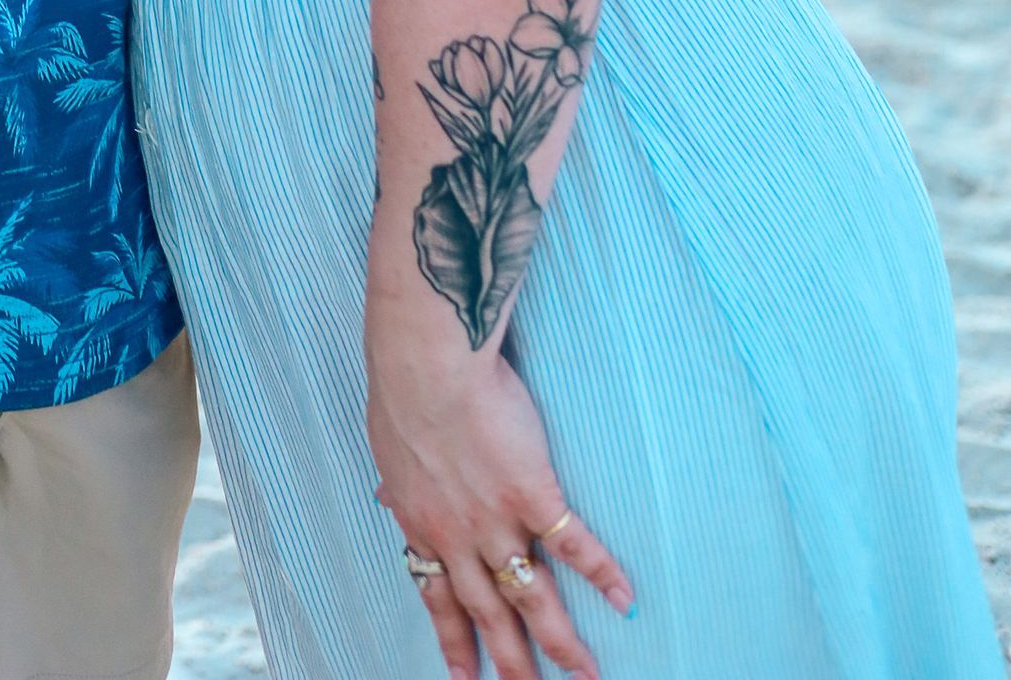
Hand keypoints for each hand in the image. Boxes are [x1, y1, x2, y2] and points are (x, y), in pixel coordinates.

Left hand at [369, 346, 632, 679]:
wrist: (427, 362)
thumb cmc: (401, 391)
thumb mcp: (388, 449)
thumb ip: (398, 485)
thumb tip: (386, 498)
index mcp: (422, 524)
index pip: (439, 599)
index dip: (453, 641)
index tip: (463, 677)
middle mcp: (460, 537)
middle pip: (489, 614)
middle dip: (511, 662)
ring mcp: (498, 520)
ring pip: (532, 596)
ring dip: (560, 641)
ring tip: (585, 674)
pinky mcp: (533, 494)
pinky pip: (573, 544)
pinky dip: (601, 574)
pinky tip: (624, 599)